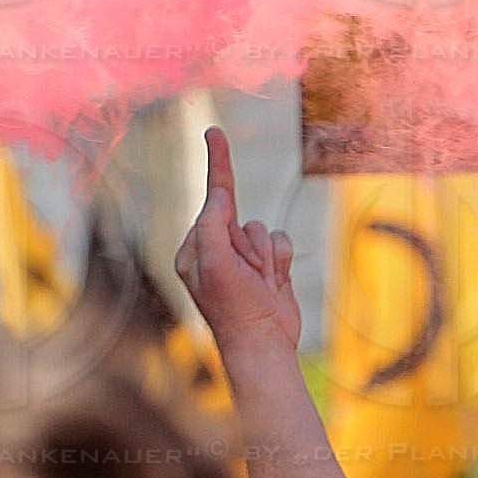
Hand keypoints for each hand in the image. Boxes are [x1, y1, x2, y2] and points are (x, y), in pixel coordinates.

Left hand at [174, 127, 298, 354]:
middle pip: (242, 218)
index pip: (211, 200)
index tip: (214, 132)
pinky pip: (282, 242)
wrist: (264, 344)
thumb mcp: (216, 262)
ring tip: (258, 284)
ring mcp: (243, 259)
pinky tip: (273, 285)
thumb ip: (214, 226)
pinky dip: (280, 261)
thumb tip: (219, 201)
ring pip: (264, 230)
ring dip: (266, 255)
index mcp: (194, 248)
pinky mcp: (268, 267)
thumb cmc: (234, 307)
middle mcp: (216, 250)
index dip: (217, 165)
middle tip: (244, 275)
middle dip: (249, 244)